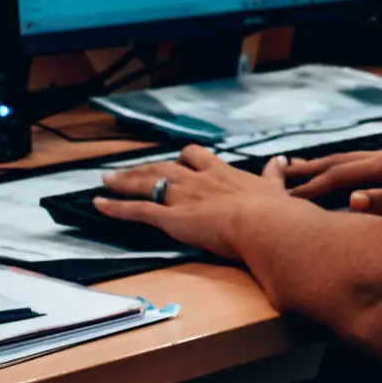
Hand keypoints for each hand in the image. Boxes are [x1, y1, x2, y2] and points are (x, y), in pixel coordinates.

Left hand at [96, 145, 294, 257]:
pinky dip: (116, 207)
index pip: (197, 157)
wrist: (266, 224)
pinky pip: (138, 210)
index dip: (184, 158)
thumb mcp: (276, 188)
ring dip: (125, 181)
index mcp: (223, 173)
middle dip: (145, 167)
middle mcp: (198, 180)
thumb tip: (282, 162)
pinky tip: (100, 204)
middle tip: (128, 169)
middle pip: (165, 167)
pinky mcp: (172, 218)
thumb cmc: (274, 212)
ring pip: (147, 183)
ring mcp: (183, 197)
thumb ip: (274, 175)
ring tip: (107, 179)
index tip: (177, 158)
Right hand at [280, 145, 381, 214]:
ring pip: (356, 158)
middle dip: (313, 167)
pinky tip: (349, 175)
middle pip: (344, 159)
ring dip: (329, 164)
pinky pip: (369, 163)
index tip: (290, 195)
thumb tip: (350, 199)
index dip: (315, 185)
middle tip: (284, 172)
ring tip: (306, 169)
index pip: (343, 173)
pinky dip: (349, 166)